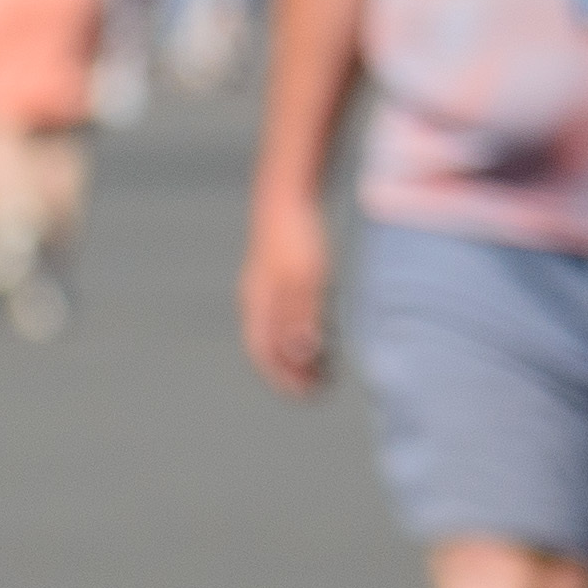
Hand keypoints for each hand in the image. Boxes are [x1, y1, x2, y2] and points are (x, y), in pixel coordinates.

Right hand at [239, 194, 332, 395]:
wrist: (290, 192)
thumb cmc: (296, 237)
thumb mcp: (304, 279)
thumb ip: (299, 318)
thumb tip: (301, 356)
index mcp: (259, 304)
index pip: (265, 353)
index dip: (284, 378)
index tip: (309, 395)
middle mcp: (259, 298)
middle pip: (272, 344)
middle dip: (294, 369)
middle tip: (321, 386)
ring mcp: (270, 283)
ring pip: (282, 328)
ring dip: (302, 351)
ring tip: (326, 366)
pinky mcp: (286, 270)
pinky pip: (293, 309)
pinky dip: (308, 327)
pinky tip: (328, 327)